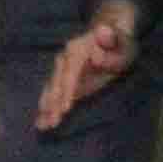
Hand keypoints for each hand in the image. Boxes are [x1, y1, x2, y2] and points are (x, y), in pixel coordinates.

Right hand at [36, 0, 142, 131]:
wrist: (112, 36)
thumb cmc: (120, 43)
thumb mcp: (122, 43)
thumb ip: (110, 44)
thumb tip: (98, 47)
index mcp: (77, 49)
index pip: (70, 73)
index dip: (67, 91)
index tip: (65, 108)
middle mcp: (64, 58)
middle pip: (57, 84)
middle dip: (54, 104)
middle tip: (52, 123)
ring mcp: (60, 68)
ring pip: (52, 90)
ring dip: (47, 108)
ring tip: (42, 125)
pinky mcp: (61, 78)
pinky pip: (52, 93)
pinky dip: (46, 106)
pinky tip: (40, 121)